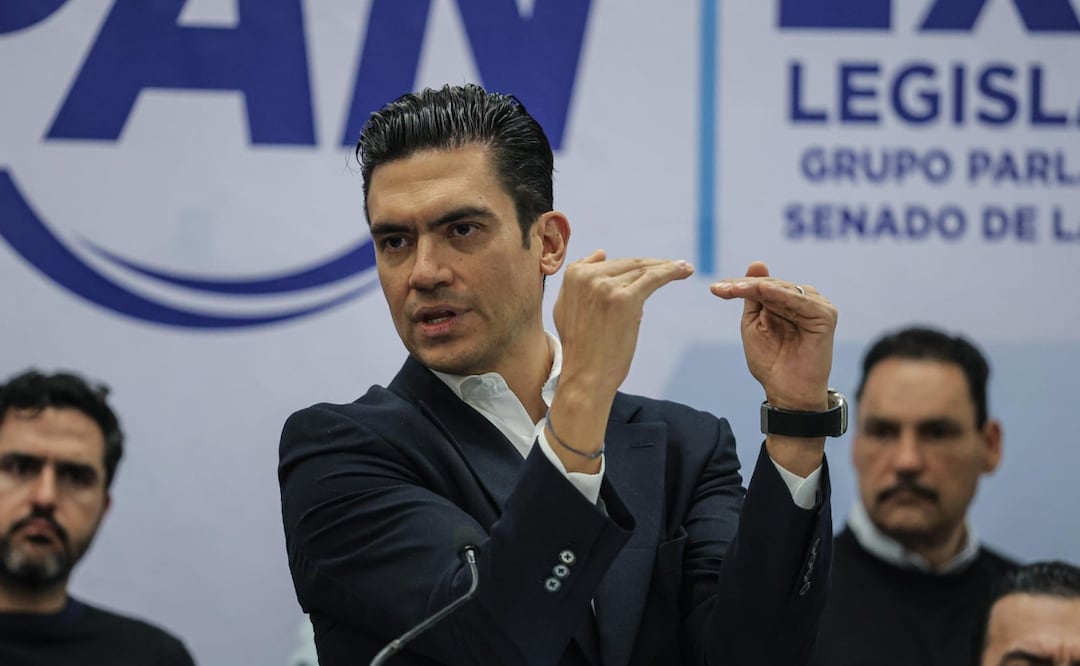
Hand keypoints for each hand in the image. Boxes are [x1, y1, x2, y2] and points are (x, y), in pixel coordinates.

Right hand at [554, 250, 693, 397]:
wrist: (585, 375)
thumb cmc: (580, 348)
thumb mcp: (565, 307)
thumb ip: (579, 279)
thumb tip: (602, 252)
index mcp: (574, 275)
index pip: (611, 263)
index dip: (634, 264)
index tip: (652, 264)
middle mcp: (588, 276)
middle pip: (628, 264)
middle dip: (653, 264)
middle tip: (676, 265)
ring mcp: (607, 286)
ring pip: (642, 270)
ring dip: (666, 266)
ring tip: (684, 268)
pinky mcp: (626, 299)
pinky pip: (653, 278)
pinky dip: (671, 271)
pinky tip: (684, 270)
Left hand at [710, 261, 835, 410]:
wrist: (787, 393)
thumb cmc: (771, 363)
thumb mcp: (754, 325)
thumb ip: (753, 296)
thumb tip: (757, 263)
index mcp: (788, 302)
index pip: (762, 286)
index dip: (738, 285)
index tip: (714, 288)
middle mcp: (804, 301)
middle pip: (771, 285)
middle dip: (744, 286)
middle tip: (721, 288)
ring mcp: (817, 306)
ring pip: (783, 289)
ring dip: (757, 287)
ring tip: (733, 289)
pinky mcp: (825, 316)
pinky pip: (799, 300)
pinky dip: (779, 294)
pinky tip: (761, 290)